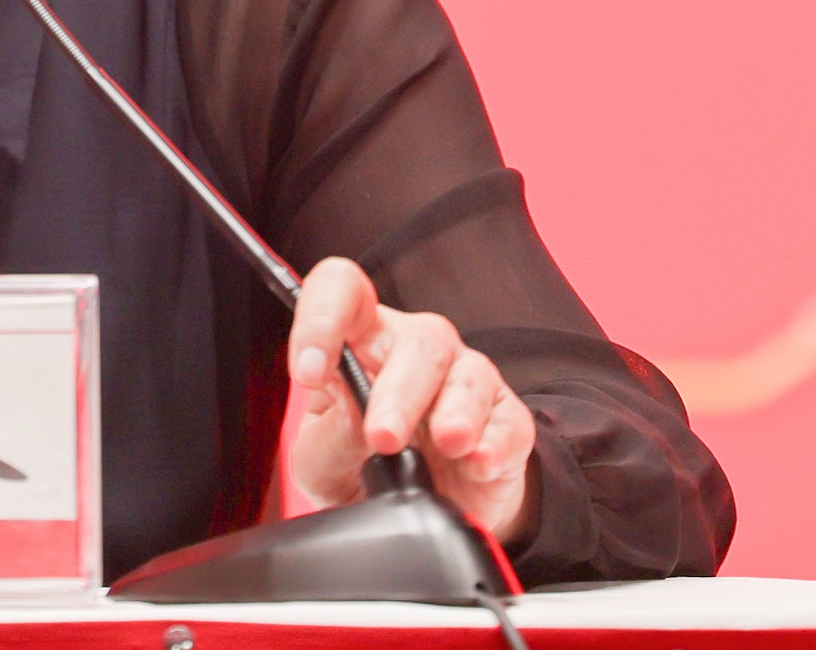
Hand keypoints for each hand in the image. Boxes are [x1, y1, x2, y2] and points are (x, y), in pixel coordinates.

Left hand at [286, 256, 536, 543]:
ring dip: (455, 410)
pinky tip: (478, 462)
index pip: (343, 291)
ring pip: (467, 373)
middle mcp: (415, 349)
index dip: (322, 317)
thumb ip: (330, 431)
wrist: (409, 525)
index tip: (308, 372)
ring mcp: (465, 379)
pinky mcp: (506, 421)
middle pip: (417, 340)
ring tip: (446, 443)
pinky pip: (508, 420)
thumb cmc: (356, 471)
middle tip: (382, 437)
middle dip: (398, 390)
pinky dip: (494, 442)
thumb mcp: (322, 460)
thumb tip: (350, 409)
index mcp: (360, 340)